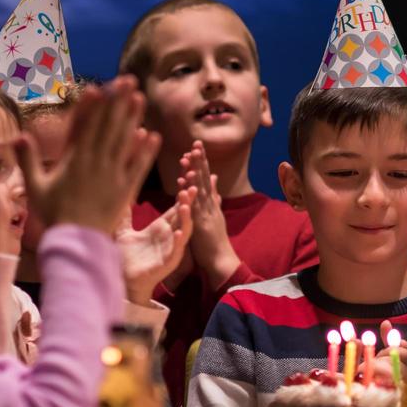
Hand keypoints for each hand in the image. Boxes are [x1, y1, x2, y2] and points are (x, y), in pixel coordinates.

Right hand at [17, 77, 157, 234]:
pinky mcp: (126, 189)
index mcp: (73, 160)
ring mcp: (113, 175)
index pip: (83, 127)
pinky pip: (137, 167)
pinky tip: (151, 135)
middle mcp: (95, 163)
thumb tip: (18, 135)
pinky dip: (144, 151)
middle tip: (128, 80)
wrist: (76, 242)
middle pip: (108, 127)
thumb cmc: (53, 215)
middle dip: (118, 102)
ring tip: (140, 97)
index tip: (98, 87)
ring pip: (125, 141)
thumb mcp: (35, 187)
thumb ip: (28, 160)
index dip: (91, 106)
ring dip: (133, 118)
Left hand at [116, 186, 195, 304]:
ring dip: (186, 218)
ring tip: (185, 205)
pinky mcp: (168, 262)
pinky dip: (179, 241)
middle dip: (188, 202)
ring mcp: (170, 249)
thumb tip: (119, 197)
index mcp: (160, 229)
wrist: (123, 279)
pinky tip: (179, 232)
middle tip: (191, 187)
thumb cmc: (125, 257)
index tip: (187, 181)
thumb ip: (124, 216)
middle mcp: (168, 237)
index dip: (181, 196)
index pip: (175, 209)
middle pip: (182, 216)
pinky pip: (176, 251)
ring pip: (184, 231)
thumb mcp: (123, 232)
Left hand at [177, 141, 241, 289]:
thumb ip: (214, 198)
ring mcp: (206, 215)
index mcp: (211, 204)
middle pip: (204, 180)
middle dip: (200, 161)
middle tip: (196, 143)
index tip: (196, 147)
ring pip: (199, 191)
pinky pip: (193, 207)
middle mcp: (210, 206)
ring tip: (188, 157)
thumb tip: (214, 179)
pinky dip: (189, 195)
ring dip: (193, 173)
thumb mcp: (215, 217)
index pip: (206, 179)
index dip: (201, 163)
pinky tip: (183, 184)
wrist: (222, 263)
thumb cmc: (215, 244)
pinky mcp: (200, 226)